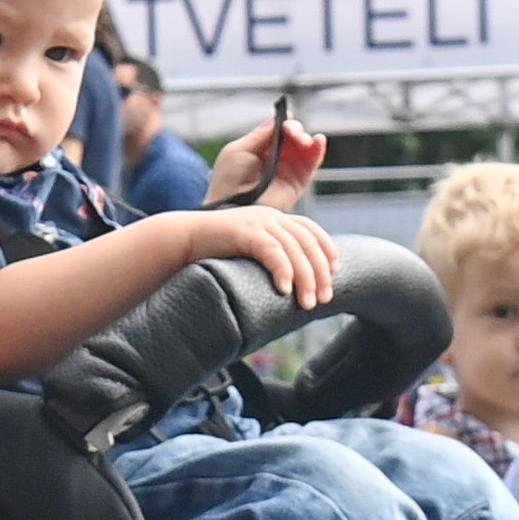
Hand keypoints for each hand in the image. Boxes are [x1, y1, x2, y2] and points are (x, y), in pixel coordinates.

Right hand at [181, 202, 338, 307]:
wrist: (182, 240)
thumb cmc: (214, 252)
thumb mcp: (249, 250)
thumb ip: (269, 257)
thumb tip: (289, 284)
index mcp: (274, 219)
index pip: (311, 229)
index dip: (327, 248)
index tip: (336, 271)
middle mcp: (270, 217)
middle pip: (308, 243)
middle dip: (320, 272)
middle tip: (325, 297)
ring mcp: (258, 222)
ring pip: (294, 249)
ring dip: (305, 278)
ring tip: (307, 302)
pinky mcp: (244, 231)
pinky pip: (272, 250)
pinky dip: (282, 270)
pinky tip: (284, 290)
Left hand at [212, 115, 324, 209]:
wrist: (232, 208)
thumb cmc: (228, 182)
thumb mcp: (238, 150)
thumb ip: (259, 135)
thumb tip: (276, 120)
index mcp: (259, 151)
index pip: (277, 132)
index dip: (283, 123)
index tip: (286, 117)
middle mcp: (275, 160)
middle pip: (292, 138)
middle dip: (294, 130)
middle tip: (289, 130)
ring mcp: (287, 172)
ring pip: (304, 149)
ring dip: (306, 139)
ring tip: (301, 138)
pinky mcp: (298, 184)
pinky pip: (312, 165)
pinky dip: (318, 151)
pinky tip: (319, 140)